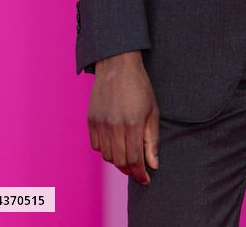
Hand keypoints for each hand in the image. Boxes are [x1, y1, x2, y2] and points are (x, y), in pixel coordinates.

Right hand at [88, 51, 159, 184]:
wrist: (117, 65)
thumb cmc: (139, 86)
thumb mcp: (153, 111)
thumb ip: (152, 140)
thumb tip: (153, 164)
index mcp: (133, 124)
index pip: (134, 160)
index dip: (140, 174)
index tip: (146, 179)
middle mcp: (115, 127)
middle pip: (120, 162)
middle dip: (130, 170)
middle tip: (138, 168)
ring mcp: (101, 124)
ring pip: (107, 156)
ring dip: (118, 160)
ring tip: (127, 153)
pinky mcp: (91, 120)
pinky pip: (96, 146)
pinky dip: (106, 150)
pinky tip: (114, 143)